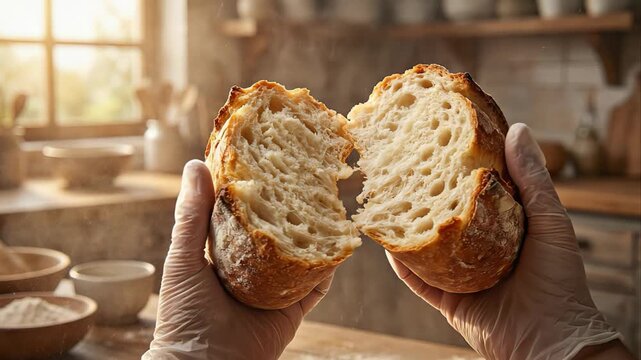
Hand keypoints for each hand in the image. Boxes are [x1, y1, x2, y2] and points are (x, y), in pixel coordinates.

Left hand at [143, 160, 331, 359]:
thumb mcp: (183, 259)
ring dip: (315, 233)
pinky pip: (316, 285)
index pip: (245, 212)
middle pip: (277, 230)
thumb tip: (195, 164)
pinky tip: (339, 244)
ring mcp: (274, 286)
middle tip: (309, 177)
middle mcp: (252, 265)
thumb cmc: (184, 314)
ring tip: (330, 205)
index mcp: (224, 250)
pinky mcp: (293, 308)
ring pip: (301, 254)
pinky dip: (328, 267)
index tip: (271, 158)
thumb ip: (191, 215)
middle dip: (292, 207)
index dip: (257, 187)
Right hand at [387, 124, 625, 359]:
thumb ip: (532, 178)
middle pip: (445, 216)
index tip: (438, 142)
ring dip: (406, 227)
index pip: (474, 190)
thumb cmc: (558, 278)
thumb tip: (518, 128)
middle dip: (424, 195)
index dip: (457, 167)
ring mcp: (460, 273)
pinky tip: (385, 242)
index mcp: (503, 225)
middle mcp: (478, 246)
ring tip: (385, 201)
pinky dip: (402, 262)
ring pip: (426, 246)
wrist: (549, 340)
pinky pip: (417, 279)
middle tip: (401, 169)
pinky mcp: (447, 298)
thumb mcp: (549, 220)